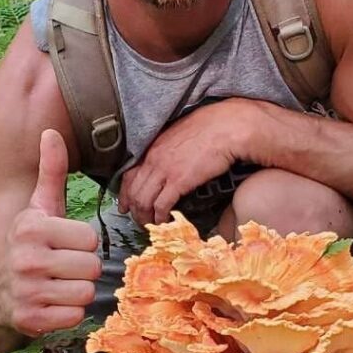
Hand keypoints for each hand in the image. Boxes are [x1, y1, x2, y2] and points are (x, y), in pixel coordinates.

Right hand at [0, 129, 100, 336]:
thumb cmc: (28, 245)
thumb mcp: (38, 208)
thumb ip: (50, 171)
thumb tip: (51, 131)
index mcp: (31, 227)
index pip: (89, 238)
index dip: (81, 244)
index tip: (62, 245)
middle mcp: (26, 259)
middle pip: (91, 267)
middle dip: (82, 269)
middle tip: (62, 268)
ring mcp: (27, 292)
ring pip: (86, 293)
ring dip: (77, 292)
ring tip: (57, 285)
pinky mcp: (30, 320)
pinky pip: (75, 317)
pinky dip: (68, 314)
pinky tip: (51, 303)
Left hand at [117, 100, 246, 226]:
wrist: (227, 128)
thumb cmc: (211, 128)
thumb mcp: (181, 135)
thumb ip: (170, 148)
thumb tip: (170, 161)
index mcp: (154, 147)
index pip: (129, 174)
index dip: (125, 193)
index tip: (125, 205)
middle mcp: (155, 158)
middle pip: (134, 190)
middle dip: (134, 210)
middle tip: (138, 221)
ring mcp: (165, 169)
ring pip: (143, 200)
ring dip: (145, 217)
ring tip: (151, 225)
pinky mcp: (179, 181)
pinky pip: (161, 205)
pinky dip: (160, 217)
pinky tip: (164, 221)